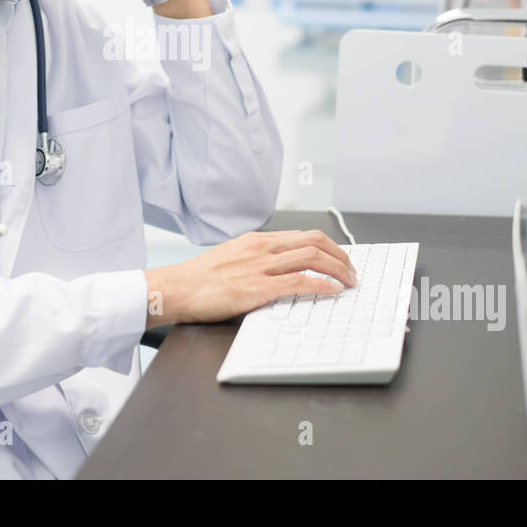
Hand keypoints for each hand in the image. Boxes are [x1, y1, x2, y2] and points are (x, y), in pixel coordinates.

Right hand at [141, 230, 357, 327]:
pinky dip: (321, 285)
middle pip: (313, 241)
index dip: (328, 246)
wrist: (174, 289)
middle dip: (340, 255)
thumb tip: (279, 272)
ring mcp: (260, 267)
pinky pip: (299, 282)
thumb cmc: (197, 279)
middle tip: (352, 271)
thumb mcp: (230, 259)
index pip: (302, 236)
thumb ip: (254, 261)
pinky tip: (332, 291)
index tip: (340, 258)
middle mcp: (261, 249)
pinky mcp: (257, 288)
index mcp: (256, 241)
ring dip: (337, 269)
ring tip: (349, 282)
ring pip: (311, 257)